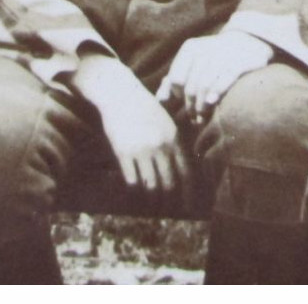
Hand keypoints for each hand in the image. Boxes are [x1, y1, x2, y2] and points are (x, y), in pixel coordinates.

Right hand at [73, 53, 189, 200]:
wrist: (120, 95)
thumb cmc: (143, 108)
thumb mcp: (165, 122)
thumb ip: (174, 143)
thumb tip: (181, 168)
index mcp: (174, 138)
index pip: (186, 172)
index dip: (188, 193)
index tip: (188, 207)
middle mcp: (161, 146)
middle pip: (169, 183)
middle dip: (169, 201)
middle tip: (167, 211)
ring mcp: (142, 150)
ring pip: (151, 185)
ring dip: (152, 199)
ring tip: (151, 207)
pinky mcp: (124, 153)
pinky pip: (132, 180)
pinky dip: (134, 190)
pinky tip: (134, 193)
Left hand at [155, 30, 272, 125]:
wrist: (247, 43)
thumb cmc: (213, 60)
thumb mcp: (192, 64)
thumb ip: (174, 80)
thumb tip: (161, 100)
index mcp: (190, 48)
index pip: (176, 78)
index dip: (177, 95)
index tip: (183, 103)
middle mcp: (205, 49)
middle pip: (191, 86)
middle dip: (191, 106)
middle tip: (194, 119)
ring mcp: (224, 54)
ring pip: (206, 85)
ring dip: (202, 106)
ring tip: (202, 118)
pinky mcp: (240, 61)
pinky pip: (225, 79)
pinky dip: (217, 92)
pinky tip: (212, 102)